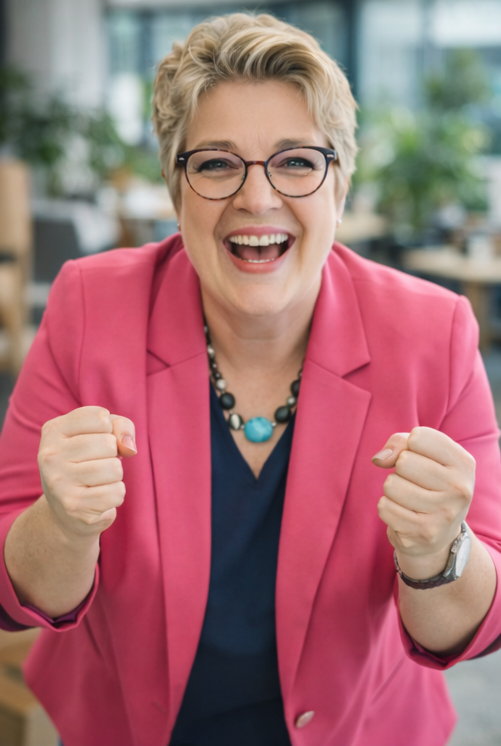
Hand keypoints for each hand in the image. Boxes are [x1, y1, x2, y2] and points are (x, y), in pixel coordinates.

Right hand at [38, 406, 136, 539]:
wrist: (66, 510)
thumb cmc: (88, 462)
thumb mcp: (101, 434)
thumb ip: (121, 427)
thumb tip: (129, 448)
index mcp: (53, 430)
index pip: (100, 417)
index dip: (109, 429)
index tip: (96, 439)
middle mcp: (51, 455)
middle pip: (108, 443)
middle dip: (112, 455)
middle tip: (96, 464)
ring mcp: (59, 481)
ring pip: (114, 468)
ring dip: (115, 475)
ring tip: (97, 480)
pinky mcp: (74, 506)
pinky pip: (117, 492)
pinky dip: (115, 494)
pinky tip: (98, 496)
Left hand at [372, 427, 474, 577]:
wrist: (441, 534)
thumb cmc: (428, 483)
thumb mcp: (424, 455)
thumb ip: (400, 442)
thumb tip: (379, 460)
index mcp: (464, 463)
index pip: (418, 437)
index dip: (410, 445)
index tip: (421, 458)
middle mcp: (459, 489)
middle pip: (404, 461)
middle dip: (401, 469)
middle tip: (415, 482)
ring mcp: (443, 514)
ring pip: (391, 485)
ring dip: (393, 489)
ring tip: (410, 498)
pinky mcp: (423, 533)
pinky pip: (384, 507)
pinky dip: (388, 508)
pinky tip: (405, 514)